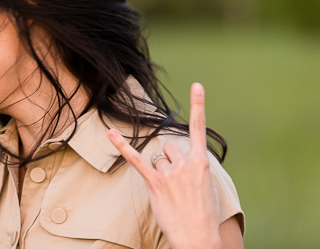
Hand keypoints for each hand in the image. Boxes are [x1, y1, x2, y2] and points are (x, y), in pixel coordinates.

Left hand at [108, 83, 221, 248]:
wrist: (199, 239)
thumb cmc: (205, 216)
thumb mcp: (208, 187)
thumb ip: (196, 168)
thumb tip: (183, 160)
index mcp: (201, 163)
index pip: (199, 129)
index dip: (199, 105)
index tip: (196, 85)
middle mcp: (186, 164)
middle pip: (169, 147)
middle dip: (170, 162)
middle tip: (176, 185)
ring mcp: (169, 174)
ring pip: (157, 158)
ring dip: (159, 172)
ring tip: (169, 192)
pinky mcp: (155, 184)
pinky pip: (136, 161)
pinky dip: (122, 147)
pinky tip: (111, 134)